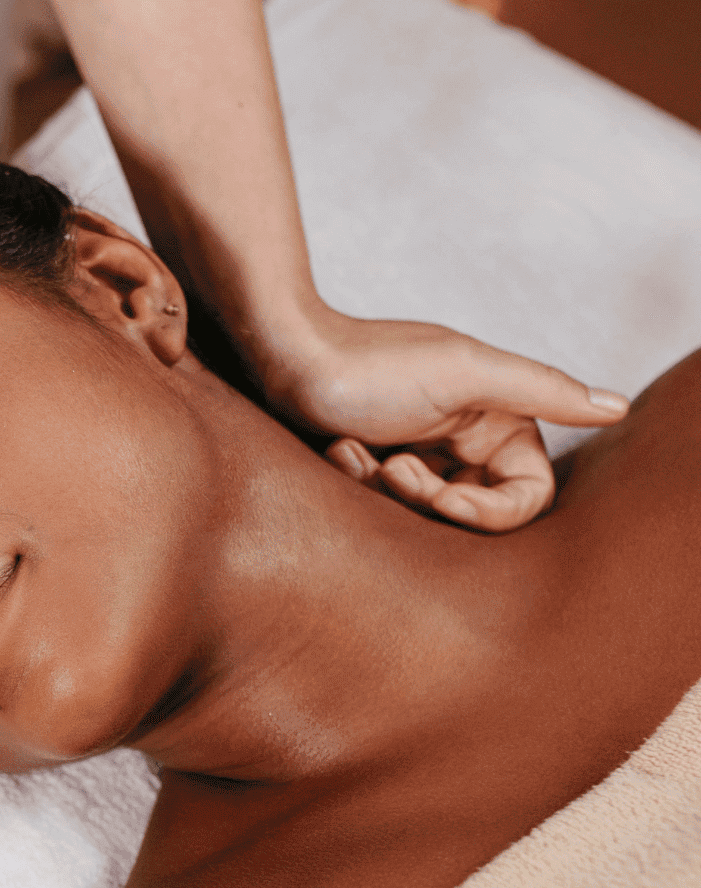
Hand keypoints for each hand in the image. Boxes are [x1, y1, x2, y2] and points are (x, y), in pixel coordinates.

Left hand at [260, 306, 629, 531]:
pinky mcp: (377, 470)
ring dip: (383, 488)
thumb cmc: (369, 363)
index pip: (526, 496)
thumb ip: (540, 389)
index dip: (487, 511)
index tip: (442, 497)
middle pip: (470, 512)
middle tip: (390, 466)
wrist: (286, 358)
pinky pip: (380, 507)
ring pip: (422, 516)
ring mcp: (421, 457)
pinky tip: (338, 451)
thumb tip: (616, 409)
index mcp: (499, 420)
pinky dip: (356, 481)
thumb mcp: (465, 373)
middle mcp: (465, 441)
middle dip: (425, 498)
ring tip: (355, 449)